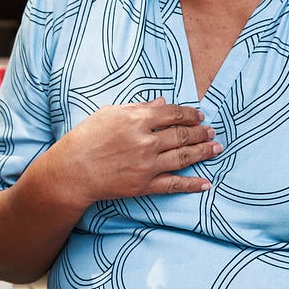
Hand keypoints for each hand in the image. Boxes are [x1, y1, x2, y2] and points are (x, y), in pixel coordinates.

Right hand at [54, 99, 219, 203]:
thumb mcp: (108, 114)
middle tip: (211, 131)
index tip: (198, 115)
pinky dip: (192, 184)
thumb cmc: (85, 138)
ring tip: (216, 147)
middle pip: (182, 135)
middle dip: (200, 132)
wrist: (72, 171)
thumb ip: (137, 108)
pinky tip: (206, 183)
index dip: (189, 114)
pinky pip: (174, 184)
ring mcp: (147, 165)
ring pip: (183, 157)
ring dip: (203, 152)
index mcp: (136, 120)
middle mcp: (145, 142)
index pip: (172, 113)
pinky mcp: (144, 185)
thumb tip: (161, 103)